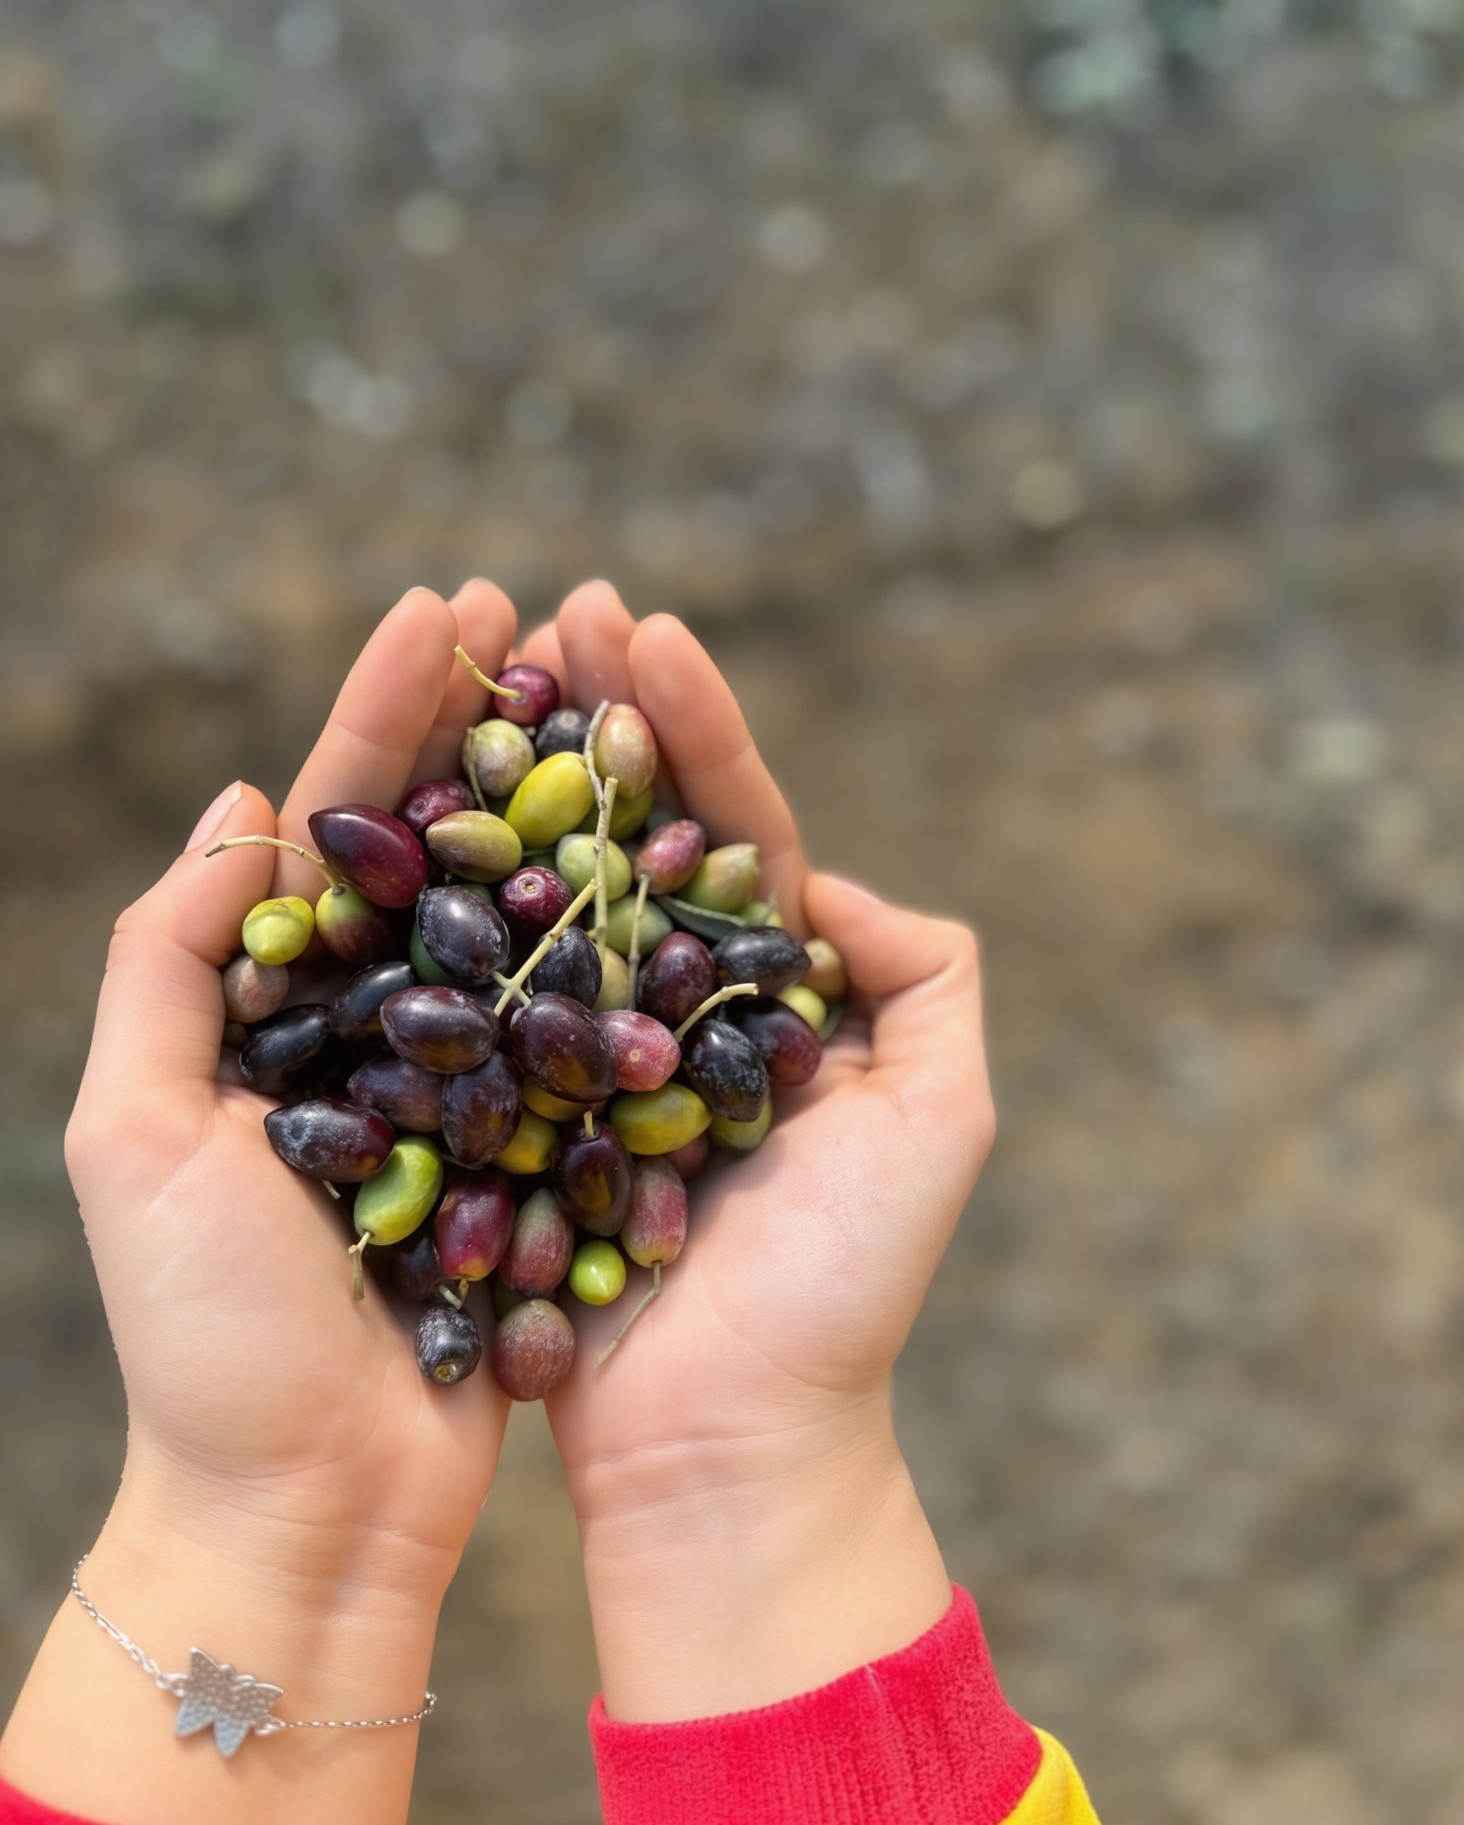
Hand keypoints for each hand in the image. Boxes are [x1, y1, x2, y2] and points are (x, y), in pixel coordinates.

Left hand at [1, 581, 521, 1823]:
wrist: (316, 1505)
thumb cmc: (210, 1337)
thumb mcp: (139, 1134)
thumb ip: (171, 960)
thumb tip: (245, 801)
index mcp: (276, 1001)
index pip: (339, 820)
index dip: (389, 710)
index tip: (449, 608)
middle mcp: (381, 1021)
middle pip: (443, 838)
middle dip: (491, 720)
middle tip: (554, 611)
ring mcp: (471, 1077)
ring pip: (529, 909)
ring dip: (573, 799)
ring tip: (628, 694)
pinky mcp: (546, 1141)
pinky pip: (591, 1017)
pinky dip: (627, 935)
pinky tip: (674, 856)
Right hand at [518, 584, 997, 1719]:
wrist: (728, 1444)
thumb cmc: (843, 1291)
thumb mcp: (940, 1118)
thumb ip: (929, 980)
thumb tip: (836, 888)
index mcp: (775, 993)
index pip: (731, 828)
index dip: (693, 728)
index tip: (646, 631)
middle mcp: (678, 1007)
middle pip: (633, 832)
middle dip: (600, 717)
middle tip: (555, 609)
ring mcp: (590, 1054)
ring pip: (552, 890)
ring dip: (521, 778)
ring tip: (482, 668)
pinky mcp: (514, 1109)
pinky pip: (483, 990)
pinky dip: (454, 901)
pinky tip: (418, 813)